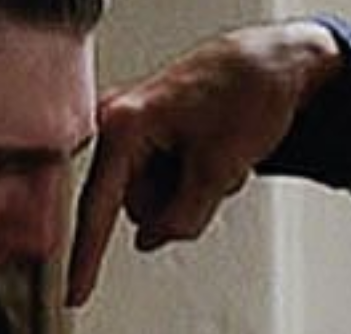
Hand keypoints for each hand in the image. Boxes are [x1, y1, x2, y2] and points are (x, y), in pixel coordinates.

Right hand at [65, 20, 341, 305]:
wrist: (274, 59)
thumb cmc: (248, 91)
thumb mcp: (219, 167)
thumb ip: (183, 215)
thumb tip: (153, 239)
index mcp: (125, 122)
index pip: (98, 205)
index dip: (88, 255)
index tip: (76, 291)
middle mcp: (120, 120)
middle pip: (137, 204)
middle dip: (180, 201)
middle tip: (216, 167)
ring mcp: (136, 125)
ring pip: (155, 194)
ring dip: (191, 188)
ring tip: (218, 151)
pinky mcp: (153, 129)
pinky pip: (166, 177)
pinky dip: (195, 176)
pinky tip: (215, 148)